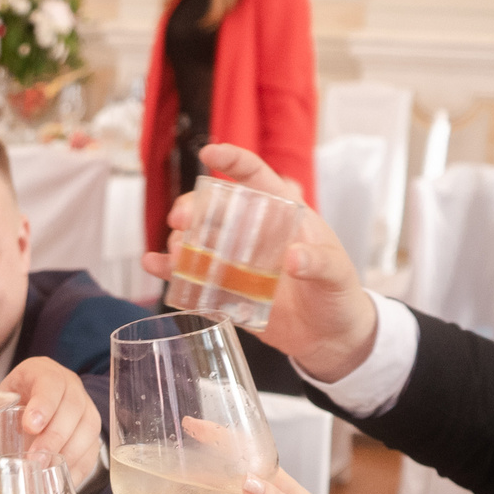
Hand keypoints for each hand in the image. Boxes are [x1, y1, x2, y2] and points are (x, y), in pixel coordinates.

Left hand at [0, 356, 101, 486]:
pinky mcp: (91, 434)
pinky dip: (76, 470)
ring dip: (67, 454)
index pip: (50, 382)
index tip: (30, 426)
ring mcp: (85, 410)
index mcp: (42, 373)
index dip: (43, 403)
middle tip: (34, 459)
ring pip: (86, 430)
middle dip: (54, 436)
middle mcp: (69, 388)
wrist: (40, 405)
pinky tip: (58, 484)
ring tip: (44, 474)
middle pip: (72, 409)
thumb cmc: (14, 404)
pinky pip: (92, 452)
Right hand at [140, 143, 375, 380]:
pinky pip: (193, 277)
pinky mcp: (226, 292)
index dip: (232, 160)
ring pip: (198, 240)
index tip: (208, 153)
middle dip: (191, 208)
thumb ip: (319, 264)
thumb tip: (292, 259)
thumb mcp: (336, 276)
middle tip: (180, 221)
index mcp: (282, 216)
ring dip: (179, 241)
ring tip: (174, 255)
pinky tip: (153, 265)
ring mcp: (237, 263)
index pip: (255, 177)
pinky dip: (170, 270)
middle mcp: (254, 234)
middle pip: (215, 209)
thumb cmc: (340, 297)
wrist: (331, 339)